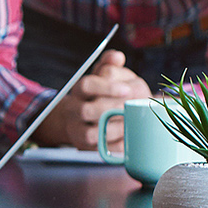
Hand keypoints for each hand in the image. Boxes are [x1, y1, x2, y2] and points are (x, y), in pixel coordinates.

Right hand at [32, 50, 152, 149]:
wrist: (82, 118)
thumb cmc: (100, 93)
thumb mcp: (103, 74)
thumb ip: (109, 63)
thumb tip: (117, 56)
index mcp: (79, 90)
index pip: (86, 86)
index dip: (106, 87)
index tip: (127, 89)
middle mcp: (74, 110)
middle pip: (86, 111)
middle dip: (113, 109)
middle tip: (132, 107)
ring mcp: (78, 130)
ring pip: (92, 133)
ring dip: (116, 128)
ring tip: (133, 121)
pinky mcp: (86, 148)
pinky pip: (101, 150)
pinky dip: (117, 145)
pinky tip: (131, 136)